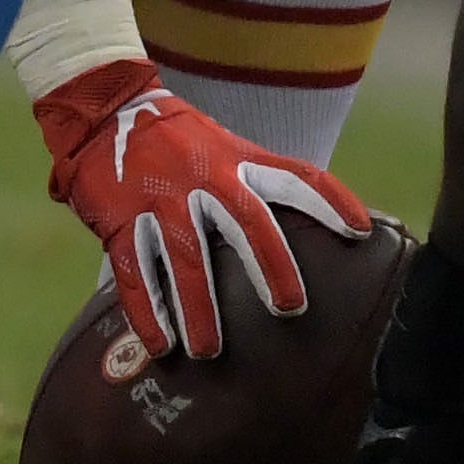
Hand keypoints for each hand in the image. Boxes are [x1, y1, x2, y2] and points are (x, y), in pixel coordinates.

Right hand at [33, 59, 371, 359]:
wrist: (103, 112)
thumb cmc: (176, 141)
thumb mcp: (223, 149)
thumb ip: (259, 184)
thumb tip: (316, 228)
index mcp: (234, 162)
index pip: (294, 176)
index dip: (329, 200)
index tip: (361, 231)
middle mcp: (203, 180)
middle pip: (245, 221)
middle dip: (269, 263)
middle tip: (291, 308)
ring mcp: (161, 200)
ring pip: (185, 258)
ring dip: (198, 307)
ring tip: (209, 352)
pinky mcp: (122, 220)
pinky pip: (135, 272)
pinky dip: (147, 311)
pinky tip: (160, 346)